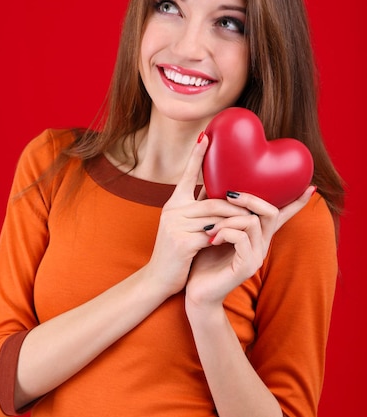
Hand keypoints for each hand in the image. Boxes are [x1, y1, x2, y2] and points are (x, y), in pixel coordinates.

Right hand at [145, 134, 250, 298]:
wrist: (158, 280)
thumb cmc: (177, 253)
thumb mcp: (184, 228)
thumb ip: (197, 211)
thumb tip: (219, 195)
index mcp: (174, 204)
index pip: (187, 175)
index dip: (196, 155)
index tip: (205, 136)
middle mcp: (172, 210)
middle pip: (213, 200)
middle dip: (237, 204)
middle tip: (258, 206)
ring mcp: (175, 225)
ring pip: (216, 216)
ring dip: (238, 221)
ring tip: (254, 223)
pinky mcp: (182, 242)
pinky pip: (214, 234)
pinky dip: (228, 237)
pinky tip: (237, 240)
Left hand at [186, 185, 315, 307]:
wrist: (198, 292)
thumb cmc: (203, 259)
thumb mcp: (212, 228)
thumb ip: (218, 208)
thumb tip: (212, 180)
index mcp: (257, 235)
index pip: (281, 216)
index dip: (297, 202)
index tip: (311, 187)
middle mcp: (262, 245)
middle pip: (270, 212)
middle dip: (250, 199)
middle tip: (227, 194)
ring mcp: (257, 257)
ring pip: (252, 222)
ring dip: (228, 219)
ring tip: (210, 228)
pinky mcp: (247, 267)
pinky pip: (241, 238)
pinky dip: (224, 233)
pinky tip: (211, 240)